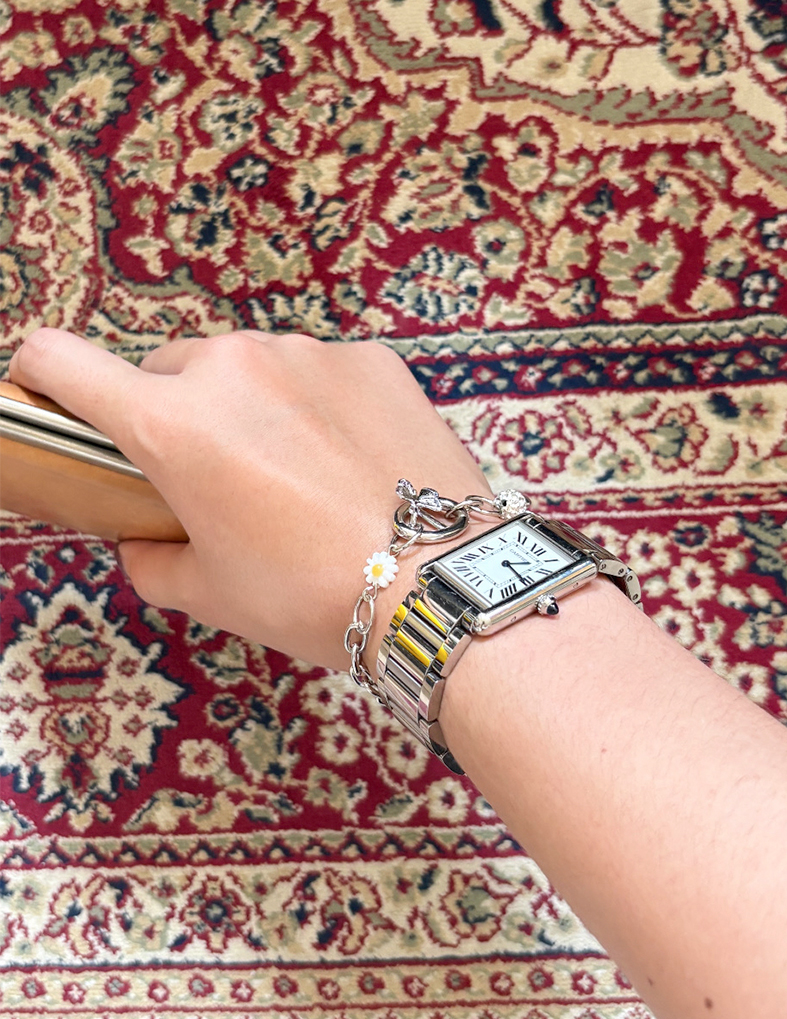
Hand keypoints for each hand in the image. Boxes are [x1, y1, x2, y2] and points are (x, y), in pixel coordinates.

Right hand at [9, 329, 487, 667]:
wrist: (442, 583)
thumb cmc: (312, 596)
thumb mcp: (212, 594)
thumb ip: (151, 560)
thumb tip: (139, 540)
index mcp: (174, 423)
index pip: (63, 361)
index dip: (43, 377)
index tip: (53, 401)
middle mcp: (234, 366)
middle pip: (168, 370)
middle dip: (174, 414)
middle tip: (215, 477)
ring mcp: (309, 352)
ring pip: (247, 367)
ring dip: (249, 406)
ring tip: (297, 473)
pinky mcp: (371, 356)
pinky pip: (317, 371)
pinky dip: (315, 403)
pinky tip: (351, 459)